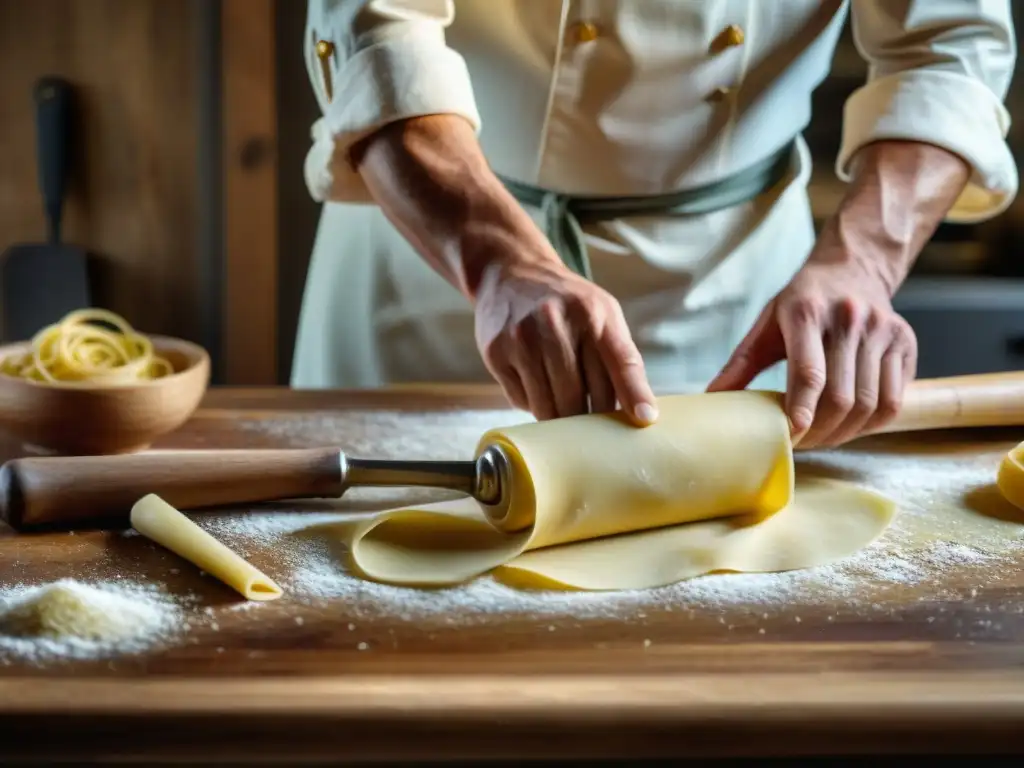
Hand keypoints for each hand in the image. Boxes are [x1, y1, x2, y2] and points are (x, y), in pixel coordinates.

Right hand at [474, 257, 658, 424]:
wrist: (512, 274)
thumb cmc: (566, 303)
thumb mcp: (603, 314)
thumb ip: (622, 357)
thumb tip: (640, 412)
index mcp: (592, 313)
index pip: (620, 361)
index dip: (633, 393)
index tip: (644, 419)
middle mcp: (555, 323)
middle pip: (580, 397)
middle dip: (589, 418)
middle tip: (591, 423)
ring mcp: (522, 339)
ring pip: (547, 407)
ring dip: (559, 418)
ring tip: (564, 405)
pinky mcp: (496, 353)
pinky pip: (521, 401)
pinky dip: (533, 403)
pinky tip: (536, 385)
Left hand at [707, 255, 916, 447]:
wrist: (852, 269)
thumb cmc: (803, 302)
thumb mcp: (766, 324)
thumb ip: (740, 364)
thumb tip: (713, 398)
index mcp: (807, 312)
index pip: (809, 372)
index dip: (800, 410)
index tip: (789, 436)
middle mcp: (850, 319)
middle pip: (841, 396)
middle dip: (820, 431)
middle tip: (800, 444)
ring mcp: (883, 330)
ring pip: (869, 403)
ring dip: (845, 433)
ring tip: (822, 438)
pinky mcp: (905, 343)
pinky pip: (893, 399)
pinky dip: (872, 423)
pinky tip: (851, 426)